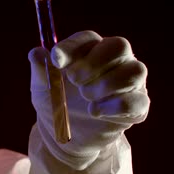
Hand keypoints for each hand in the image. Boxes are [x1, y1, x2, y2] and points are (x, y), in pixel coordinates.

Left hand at [29, 30, 149, 169]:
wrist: (67, 135)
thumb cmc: (56, 100)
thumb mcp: (42, 86)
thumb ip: (40, 69)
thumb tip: (36, 54)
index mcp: (90, 49)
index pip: (88, 38)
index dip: (71, 47)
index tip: (55, 60)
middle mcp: (115, 60)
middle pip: (119, 46)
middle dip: (94, 63)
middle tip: (74, 80)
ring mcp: (130, 83)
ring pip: (135, 71)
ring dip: (106, 85)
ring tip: (86, 97)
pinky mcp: (138, 106)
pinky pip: (138, 102)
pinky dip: (115, 107)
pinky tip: (95, 112)